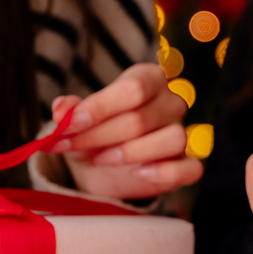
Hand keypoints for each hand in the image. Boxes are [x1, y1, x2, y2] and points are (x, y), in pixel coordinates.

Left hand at [47, 64, 201, 199]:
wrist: (103, 165)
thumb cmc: (95, 132)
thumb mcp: (78, 119)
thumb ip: (70, 111)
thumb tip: (62, 109)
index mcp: (149, 79)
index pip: (133, 89)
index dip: (100, 108)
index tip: (69, 125)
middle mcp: (171, 102)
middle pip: (141, 119)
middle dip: (98, 136)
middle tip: (68, 146)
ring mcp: (182, 132)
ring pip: (172, 140)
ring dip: (129, 153)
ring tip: (101, 159)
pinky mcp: (187, 164)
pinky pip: (190, 169)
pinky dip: (164, 173)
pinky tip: (138, 174)